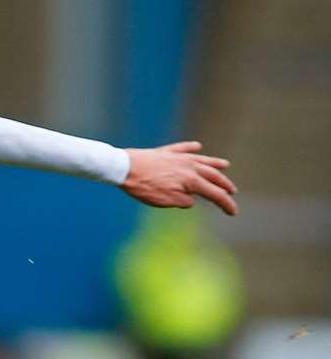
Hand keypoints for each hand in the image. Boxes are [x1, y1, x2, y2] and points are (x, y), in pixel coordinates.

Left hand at [122, 142, 237, 214]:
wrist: (125, 168)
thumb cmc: (144, 187)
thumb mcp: (165, 201)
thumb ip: (182, 201)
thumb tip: (192, 200)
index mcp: (192, 181)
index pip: (215, 194)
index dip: (225, 203)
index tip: (233, 212)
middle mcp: (190, 167)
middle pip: (213, 176)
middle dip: (224, 184)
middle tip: (232, 191)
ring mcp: (179, 157)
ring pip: (202, 160)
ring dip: (215, 163)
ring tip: (225, 165)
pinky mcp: (166, 152)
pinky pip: (183, 148)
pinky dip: (191, 147)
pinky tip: (197, 146)